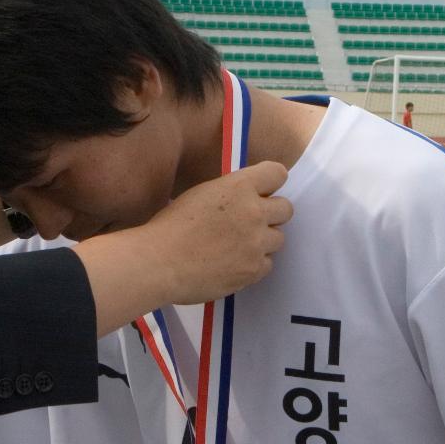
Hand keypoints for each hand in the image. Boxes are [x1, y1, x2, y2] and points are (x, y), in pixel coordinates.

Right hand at [145, 160, 291, 304]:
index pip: (277, 173)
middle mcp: (254, 212)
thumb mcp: (200, 195)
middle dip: (270, 214)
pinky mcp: (254, 270)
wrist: (158, 263)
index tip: (261, 191)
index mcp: (238, 187)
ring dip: (262, 241)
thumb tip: (245, 199)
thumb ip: (230, 194)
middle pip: (286, 208)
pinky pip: (267, 264)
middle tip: (247, 223)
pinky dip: (253, 264)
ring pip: (278, 239)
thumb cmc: (170, 227)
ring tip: (235, 247)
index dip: (269, 183)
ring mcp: (257, 243)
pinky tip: (231, 264)